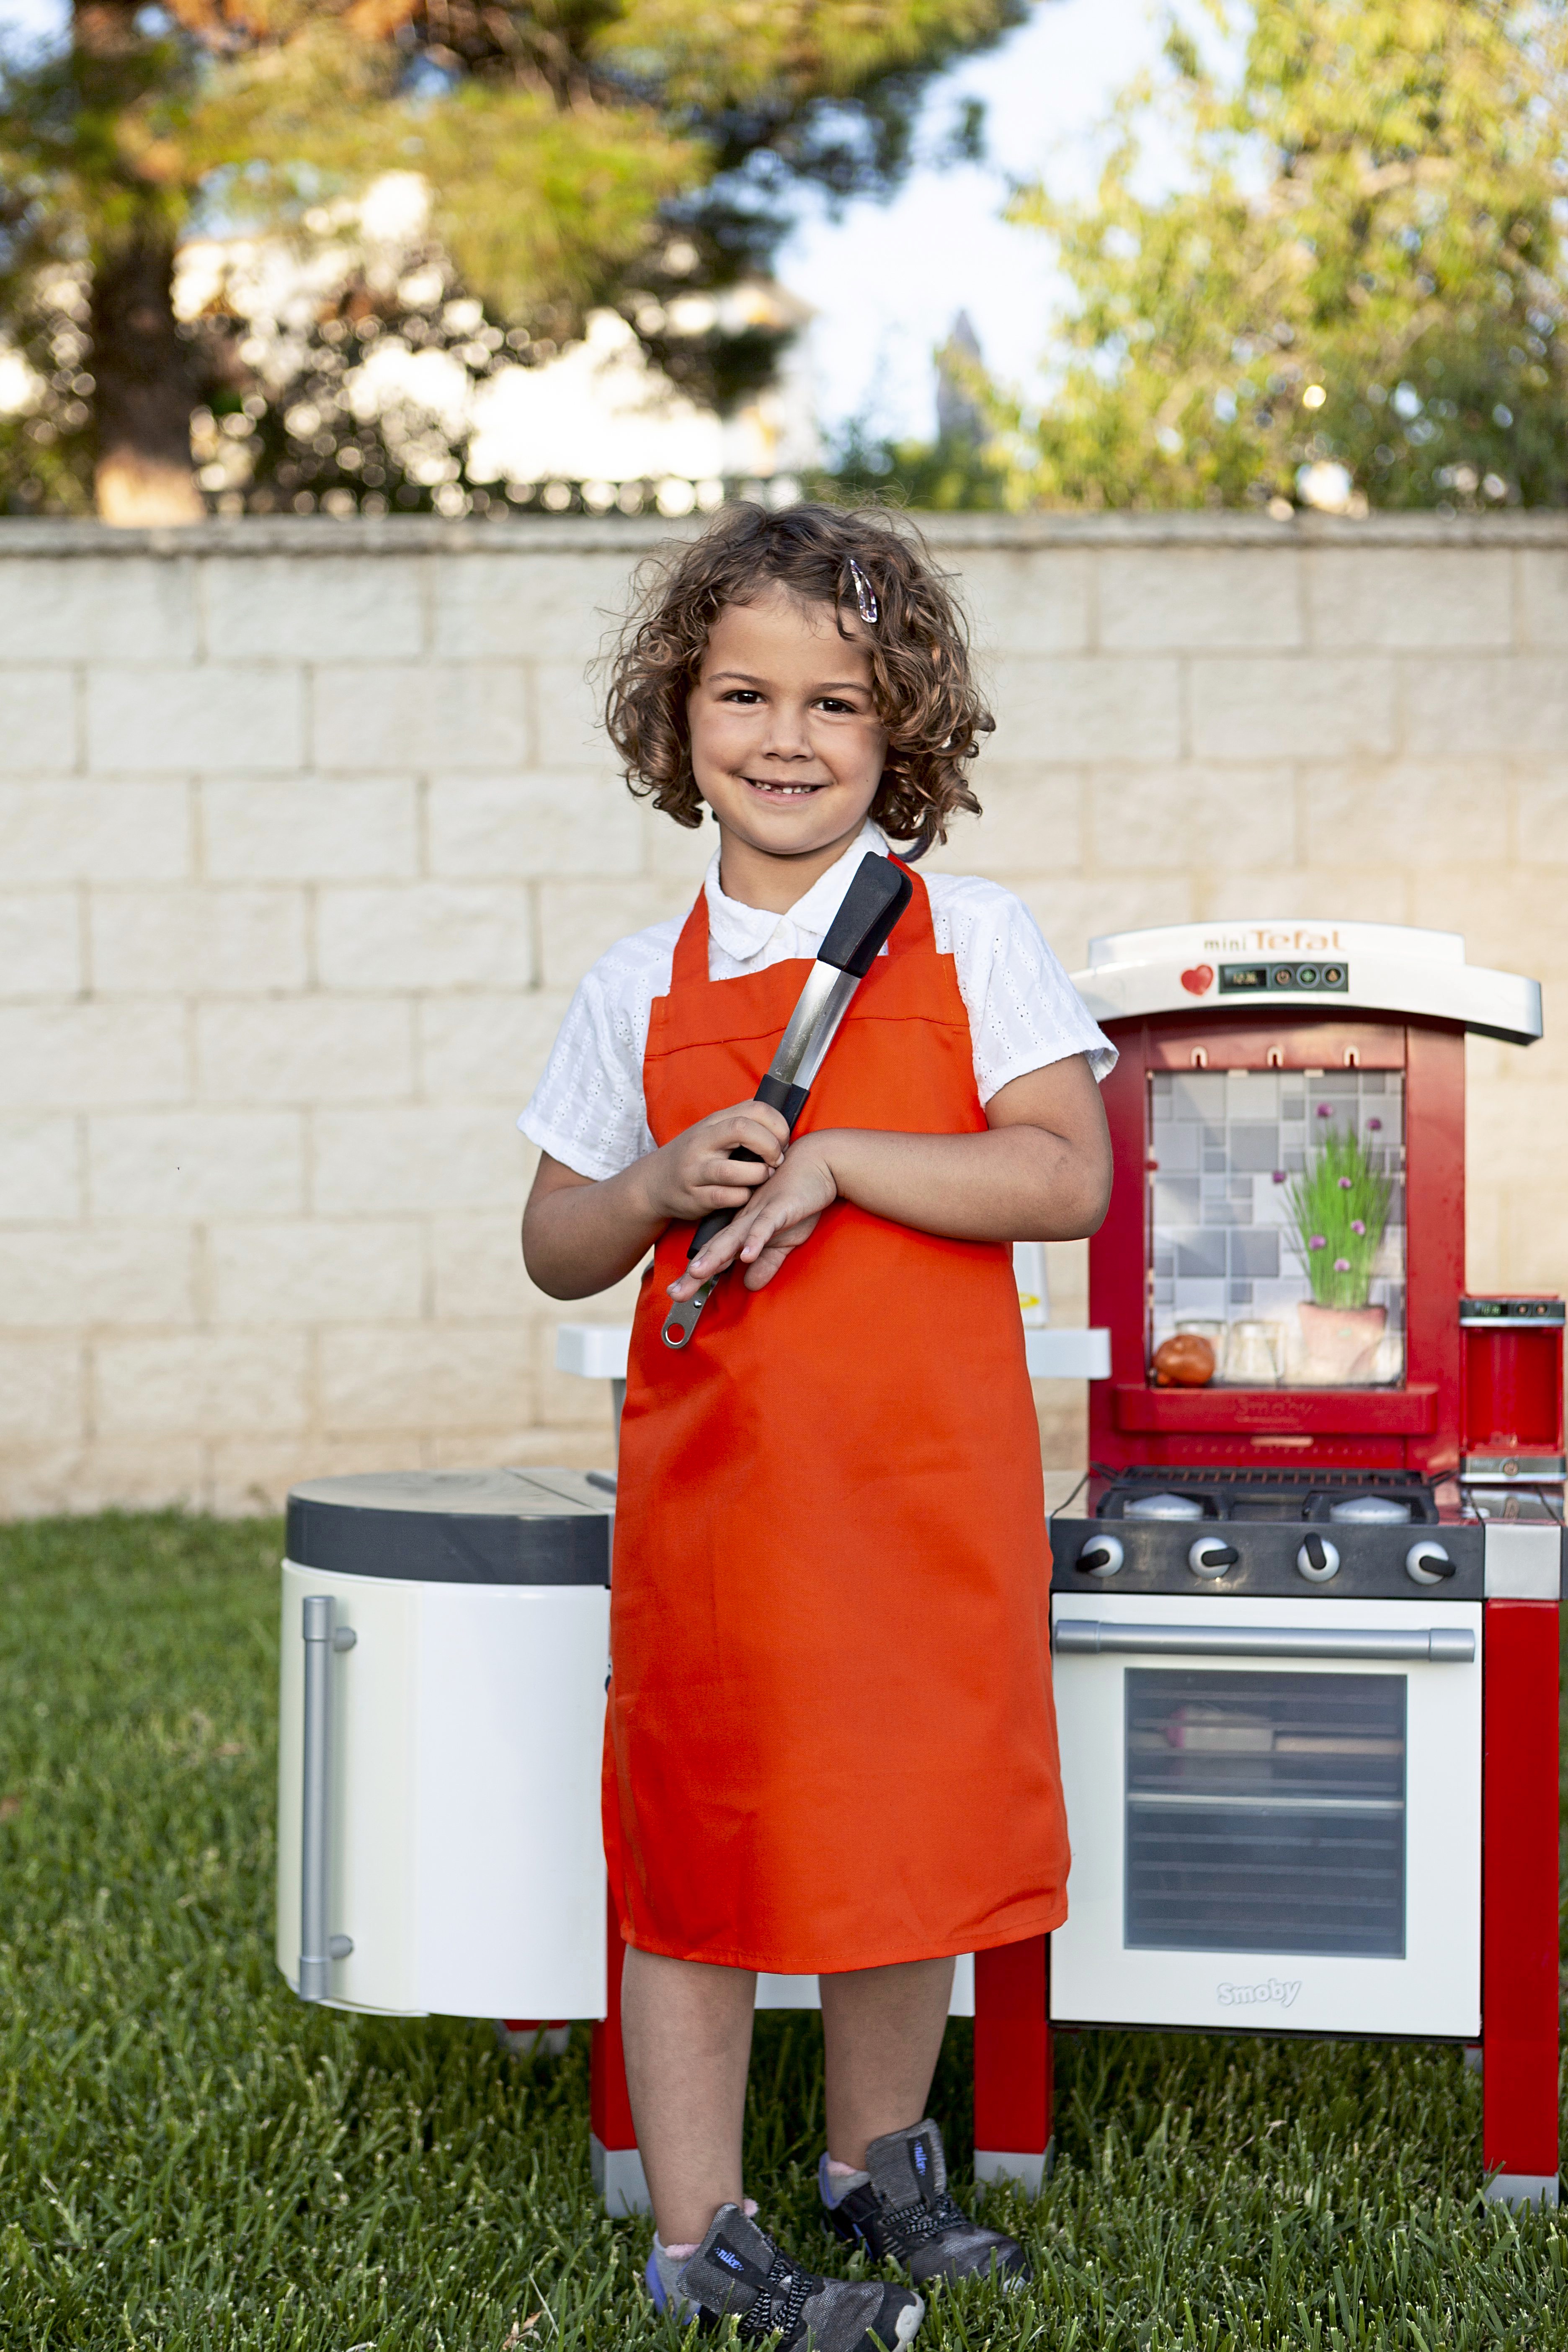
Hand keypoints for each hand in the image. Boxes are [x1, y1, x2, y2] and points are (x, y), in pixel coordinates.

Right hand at [635, 1098, 790, 1225]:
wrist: (654, 1182)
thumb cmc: (695, 1156)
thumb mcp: (712, 1131)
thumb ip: (741, 1123)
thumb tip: (778, 1118)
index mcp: (714, 1122)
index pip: (754, 1109)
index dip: (777, 1124)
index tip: (783, 1140)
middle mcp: (703, 1141)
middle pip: (743, 1130)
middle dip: (770, 1145)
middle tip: (777, 1160)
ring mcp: (696, 1169)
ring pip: (734, 1170)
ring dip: (759, 1175)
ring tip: (764, 1177)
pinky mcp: (695, 1196)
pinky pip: (727, 1197)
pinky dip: (743, 1196)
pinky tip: (746, 1194)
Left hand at [668, 1138, 839, 1297]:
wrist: (818, 1161)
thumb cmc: (799, 1198)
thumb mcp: (784, 1239)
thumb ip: (766, 1262)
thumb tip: (750, 1285)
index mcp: (743, 1227)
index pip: (715, 1254)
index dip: (696, 1274)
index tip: (676, 1292)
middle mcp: (744, 1220)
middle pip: (716, 1249)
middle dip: (695, 1272)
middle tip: (675, 1292)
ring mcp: (760, 1212)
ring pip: (734, 1237)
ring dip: (716, 1255)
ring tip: (697, 1273)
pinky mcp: (780, 1207)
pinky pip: (765, 1225)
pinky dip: (756, 1240)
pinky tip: (747, 1255)